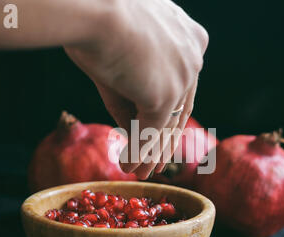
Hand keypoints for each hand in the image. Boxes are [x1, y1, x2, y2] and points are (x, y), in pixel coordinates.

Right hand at [65, 0, 207, 178]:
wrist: (89, 7)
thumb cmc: (96, 17)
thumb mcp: (120, 54)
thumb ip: (130, 89)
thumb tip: (131, 125)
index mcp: (189, 37)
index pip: (183, 84)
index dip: (171, 113)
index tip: (160, 131)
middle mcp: (193, 56)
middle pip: (181, 108)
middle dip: (165, 140)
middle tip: (157, 164)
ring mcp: (181, 76)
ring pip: (168, 123)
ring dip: (153, 153)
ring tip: (141, 173)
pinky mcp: (164, 95)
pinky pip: (151, 131)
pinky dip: (140, 152)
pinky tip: (130, 167)